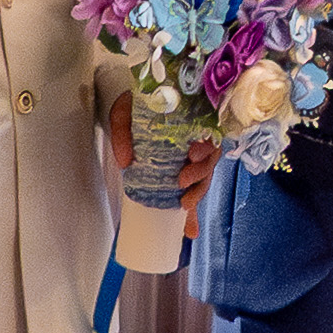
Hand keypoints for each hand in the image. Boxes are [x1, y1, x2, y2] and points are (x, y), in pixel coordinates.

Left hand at [108, 91, 218, 210]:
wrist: (141, 102)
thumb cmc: (137, 105)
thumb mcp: (125, 112)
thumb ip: (122, 132)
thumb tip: (125, 162)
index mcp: (191, 119)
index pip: (209, 135)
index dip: (206, 147)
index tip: (193, 156)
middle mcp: (198, 138)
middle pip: (210, 159)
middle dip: (200, 173)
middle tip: (183, 180)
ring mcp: (194, 156)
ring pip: (206, 176)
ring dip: (198, 193)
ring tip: (185, 204)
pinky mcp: (186, 172)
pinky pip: (194, 192)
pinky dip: (193, 213)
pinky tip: (190, 229)